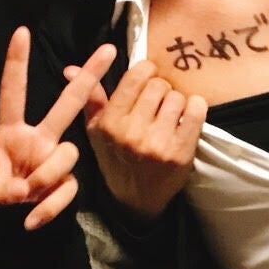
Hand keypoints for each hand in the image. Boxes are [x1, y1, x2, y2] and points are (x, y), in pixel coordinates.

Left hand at [0, 26, 115, 230]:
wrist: (8, 220)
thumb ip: (2, 189)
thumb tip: (27, 189)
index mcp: (11, 129)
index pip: (13, 92)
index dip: (16, 63)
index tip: (21, 31)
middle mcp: (39, 137)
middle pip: (67, 103)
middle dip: (88, 76)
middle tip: (109, 49)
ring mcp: (55, 158)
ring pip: (66, 155)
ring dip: (45, 177)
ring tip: (25, 194)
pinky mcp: (67, 182)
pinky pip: (67, 189)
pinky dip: (49, 207)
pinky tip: (32, 220)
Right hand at [82, 60, 205, 221]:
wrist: (136, 200)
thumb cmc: (115, 158)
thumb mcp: (95, 130)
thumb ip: (90, 98)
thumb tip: (72, 69)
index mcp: (110, 123)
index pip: (134, 78)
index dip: (145, 70)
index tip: (148, 75)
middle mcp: (132, 132)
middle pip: (158, 85)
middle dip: (160, 88)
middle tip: (158, 100)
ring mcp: (158, 143)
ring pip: (177, 97)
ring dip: (176, 101)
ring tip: (169, 113)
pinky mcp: (181, 153)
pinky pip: (196, 112)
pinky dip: (195, 108)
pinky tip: (187, 115)